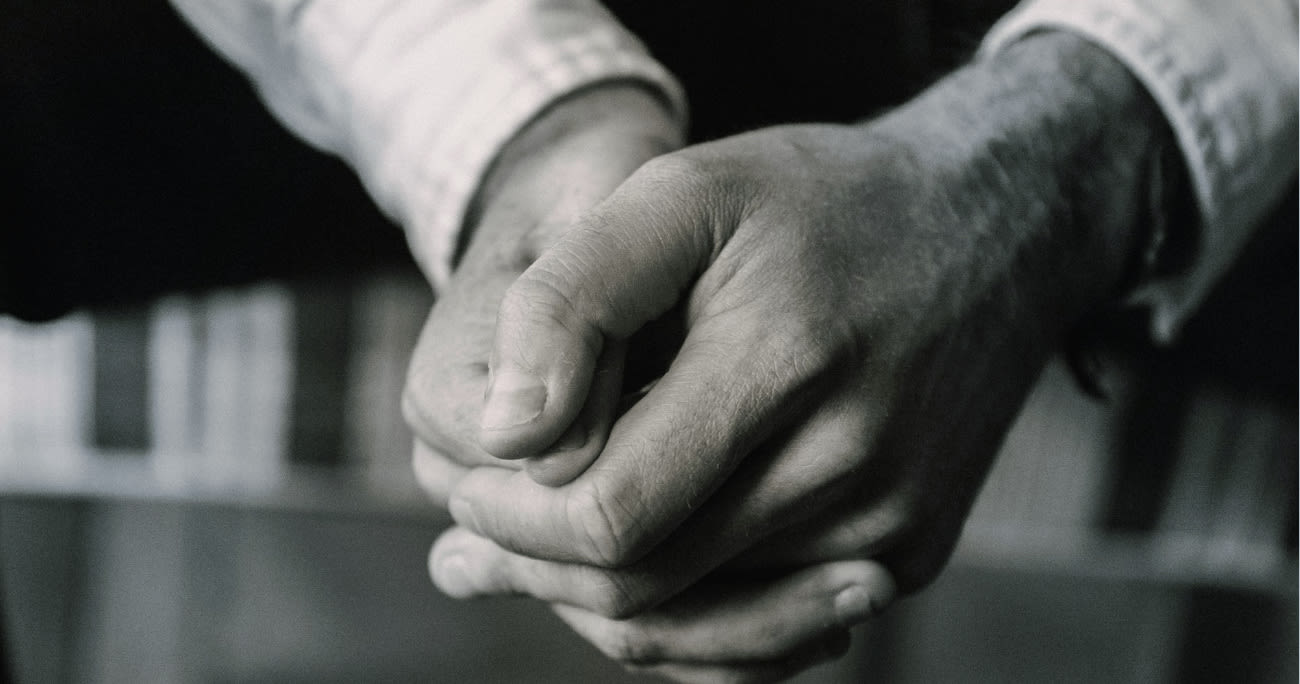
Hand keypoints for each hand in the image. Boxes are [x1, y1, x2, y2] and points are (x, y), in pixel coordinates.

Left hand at [402, 83, 899, 681]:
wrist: (993, 231)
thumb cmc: (821, 205)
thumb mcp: (684, 194)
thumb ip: (575, 299)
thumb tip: (502, 429)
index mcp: (785, 365)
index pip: (611, 513)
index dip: (512, 517)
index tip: (463, 484)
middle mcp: (853, 466)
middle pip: (647, 586)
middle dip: (533, 570)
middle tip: (461, 546)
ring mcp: (892, 525)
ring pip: (702, 629)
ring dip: (593, 605)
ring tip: (508, 569)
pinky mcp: (911, 551)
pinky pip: (772, 638)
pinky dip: (681, 622)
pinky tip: (617, 584)